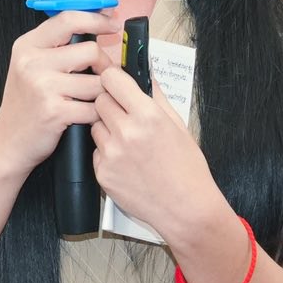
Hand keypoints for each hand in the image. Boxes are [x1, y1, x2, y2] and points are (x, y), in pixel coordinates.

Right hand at [0, 9, 123, 176]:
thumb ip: (56, 47)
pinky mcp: (55, 111)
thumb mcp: (29, 67)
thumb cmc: (24, 106)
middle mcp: (32, 62)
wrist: (7, 143)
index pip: (68, 19)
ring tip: (92, 101)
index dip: (96, 19)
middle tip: (103, 77)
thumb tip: (95, 28)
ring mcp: (42, 86)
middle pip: (90, 50)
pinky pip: (94, 107)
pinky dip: (97, 114)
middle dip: (105, 65)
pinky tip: (87, 117)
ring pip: (98, 81)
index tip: (113, 23)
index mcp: (27, 46)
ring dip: (102, 93)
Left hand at [89, 63, 217, 238]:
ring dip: (107, 128)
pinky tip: (127, 162)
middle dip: (110, 103)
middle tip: (126, 115)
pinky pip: (96, 151)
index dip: (113, 79)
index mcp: (148, 115)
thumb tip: (146, 74)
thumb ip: (157, 96)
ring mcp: (111, 154)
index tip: (117, 82)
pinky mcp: (102, 173)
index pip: (112, 79)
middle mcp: (126, 132)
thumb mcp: (178, 125)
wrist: (186, 209)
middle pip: (100, 100)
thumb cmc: (188, 169)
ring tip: (130, 143)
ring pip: (95, 126)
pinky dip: (107, 153)